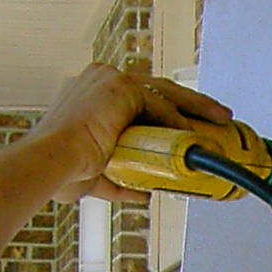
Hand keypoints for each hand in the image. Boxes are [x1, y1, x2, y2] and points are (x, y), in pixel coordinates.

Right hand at [35, 64, 233, 203]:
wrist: (50, 164)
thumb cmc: (60, 172)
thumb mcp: (95, 176)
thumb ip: (119, 180)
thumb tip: (143, 192)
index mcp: (88, 95)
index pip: (137, 99)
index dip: (164, 112)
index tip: (185, 125)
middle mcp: (98, 80)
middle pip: (156, 88)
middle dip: (190, 102)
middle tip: (217, 116)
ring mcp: (108, 79)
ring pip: (163, 91)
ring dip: (196, 106)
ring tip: (221, 120)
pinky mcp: (119, 86)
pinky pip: (158, 103)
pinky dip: (179, 120)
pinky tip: (196, 135)